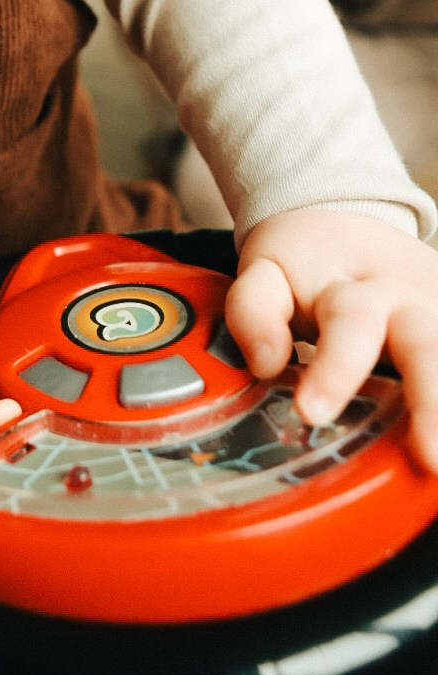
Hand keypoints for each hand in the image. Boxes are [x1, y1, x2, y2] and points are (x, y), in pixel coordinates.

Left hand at [227, 210, 437, 470]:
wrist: (345, 219)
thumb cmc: (305, 263)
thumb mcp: (269, 273)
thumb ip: (255, 311)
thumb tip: (266, 363)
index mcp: (355, 290)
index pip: (350, 323)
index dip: (334, 369)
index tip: (312, 412)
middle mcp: (408, 303)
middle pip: (426, 345)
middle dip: (430, 401)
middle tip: (430, 455)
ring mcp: (437, 315)